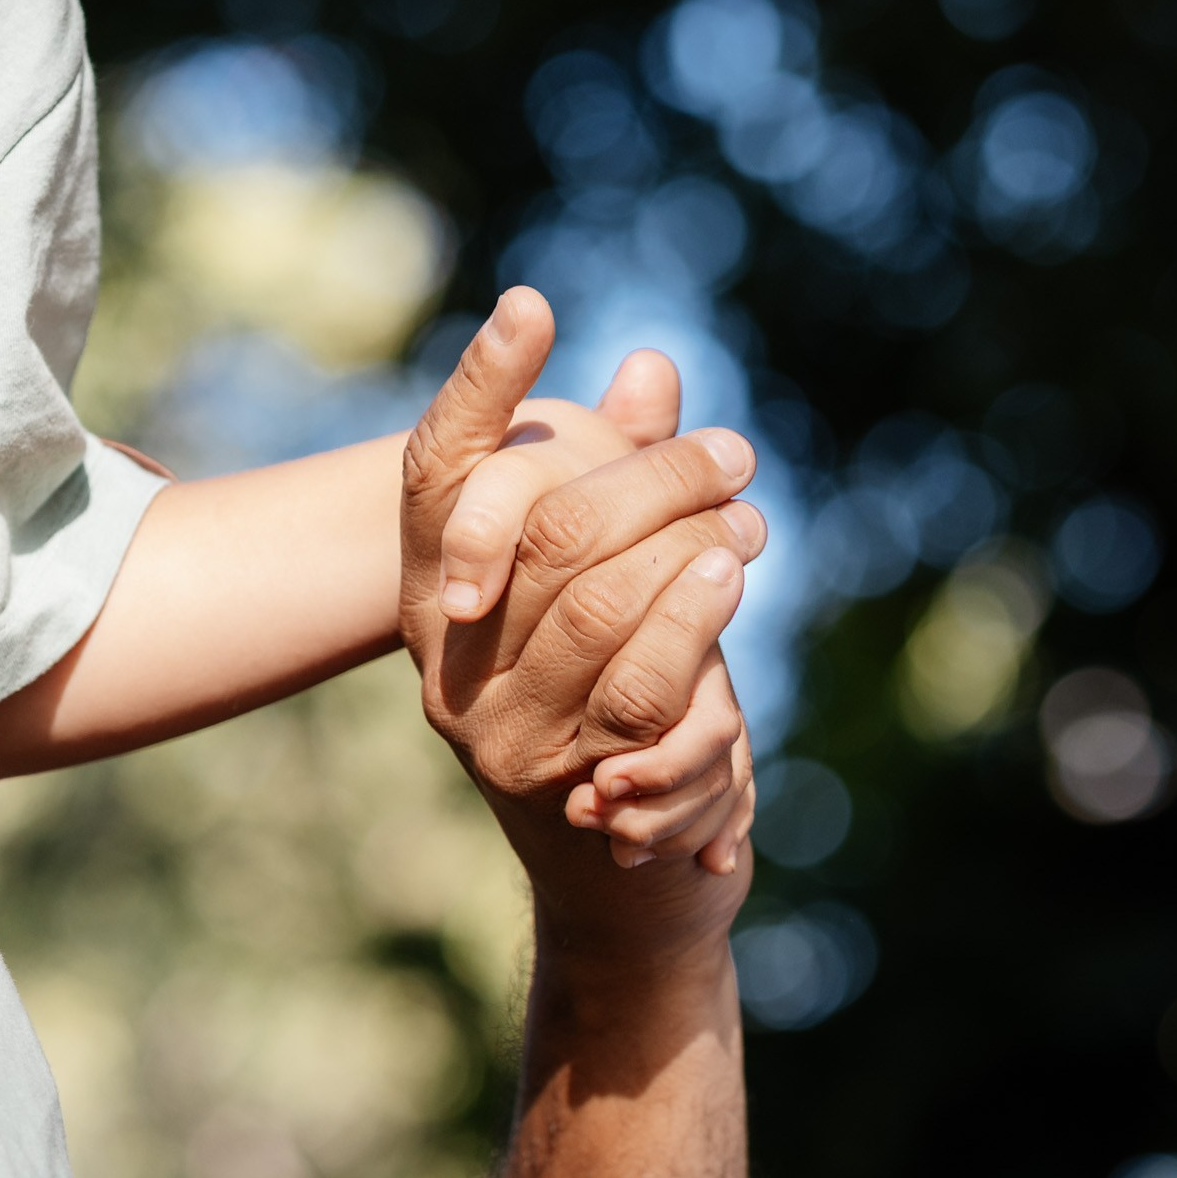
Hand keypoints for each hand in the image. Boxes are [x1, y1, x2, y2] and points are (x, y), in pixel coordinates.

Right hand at [401, 288, 763, 966]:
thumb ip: (617, 479)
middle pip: (554, 528)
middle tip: (734, 452)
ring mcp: (504, 734)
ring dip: (690, 563)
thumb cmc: (608, 698)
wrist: (614, 878)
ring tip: (743, 528)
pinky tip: (731, 601)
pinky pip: (656, 705)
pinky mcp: (571, 795)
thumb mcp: (609, 584)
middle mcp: (448, 665)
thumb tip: (653, 370)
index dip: (479, 383)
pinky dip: (702, 646)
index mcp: (434, 595)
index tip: (531, 300)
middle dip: (656, 478)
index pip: (435, 470)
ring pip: (609, 615)